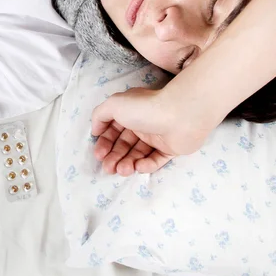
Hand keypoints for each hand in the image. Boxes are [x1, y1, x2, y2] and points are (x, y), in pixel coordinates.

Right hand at [91, 87, 214, 175]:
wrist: (180, 115)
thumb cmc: (144, 108)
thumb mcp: (114, 105)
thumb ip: (99, 115)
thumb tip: (96, 130)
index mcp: (130, 111)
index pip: (113, 129)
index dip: (104, 142)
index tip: (99, 154)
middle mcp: (143, 123)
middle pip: (124, 144)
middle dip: (114, 157)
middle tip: (108, 168)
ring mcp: (157, 136)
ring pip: (138, 153)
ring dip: (127, 163)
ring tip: (123, 170)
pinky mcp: (171, 149)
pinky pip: (156, 160)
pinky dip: (146, 165)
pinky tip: (139, 167)